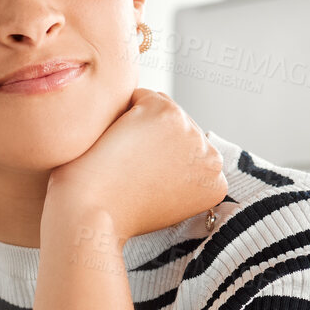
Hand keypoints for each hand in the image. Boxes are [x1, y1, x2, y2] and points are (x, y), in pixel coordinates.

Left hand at [45, 89, 226, 240]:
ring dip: (138, 124)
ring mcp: (191, 132)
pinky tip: (114, 142)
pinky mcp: (165, 112)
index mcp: (215, 182)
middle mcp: (211, 157)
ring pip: (160, 107)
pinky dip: (121, 112)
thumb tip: (174, 145)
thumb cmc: (118, 210)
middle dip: (152, 138)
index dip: (160, 159)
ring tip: (123, 159)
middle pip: (179, 126)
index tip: (143, 178)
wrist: (94, 213)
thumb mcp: (164, 201)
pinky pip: (139, 95)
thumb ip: (180, 174)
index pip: (190, 151)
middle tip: (129, 169)